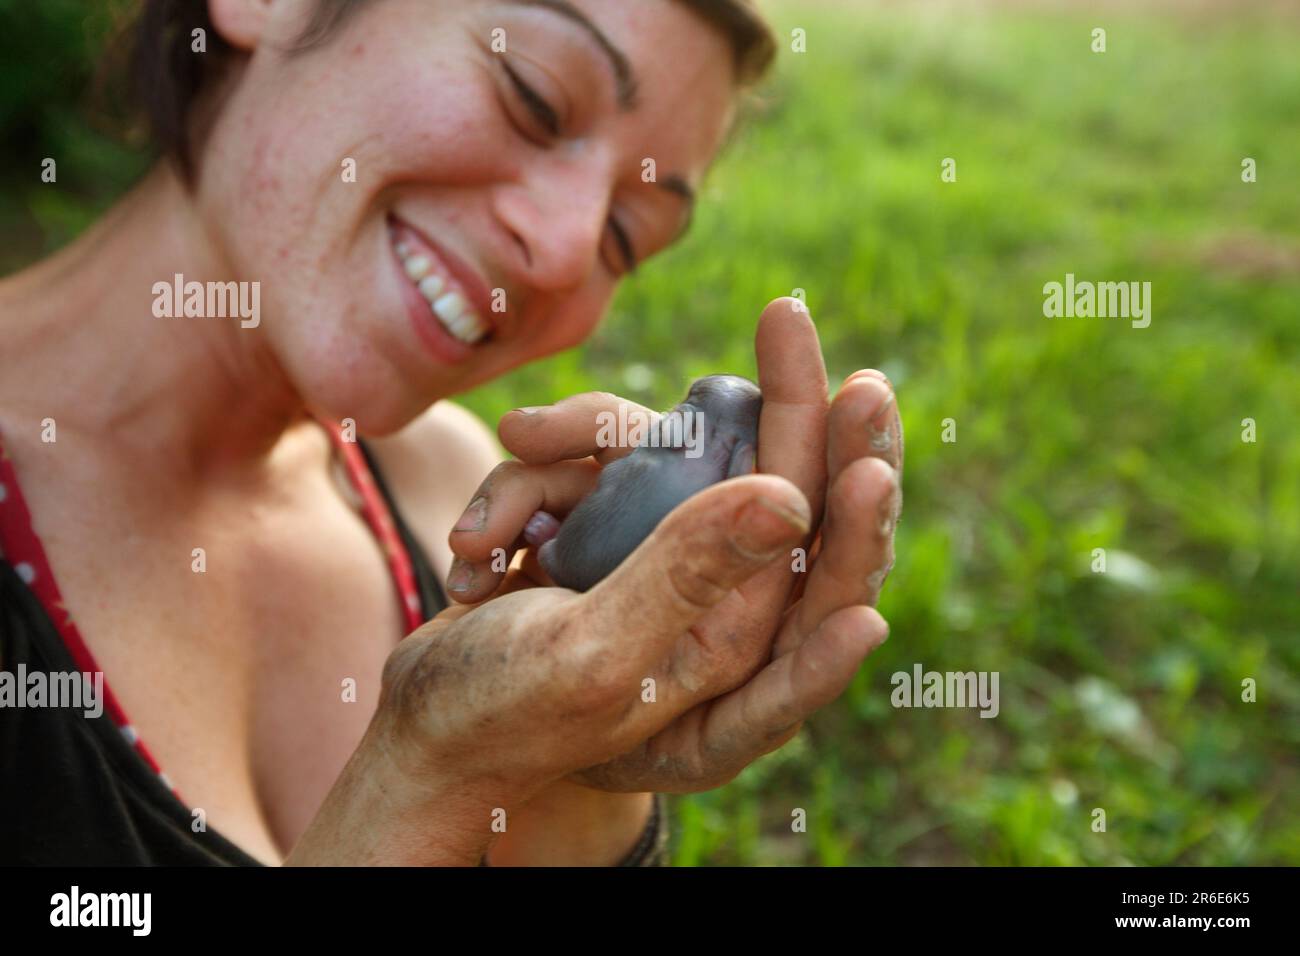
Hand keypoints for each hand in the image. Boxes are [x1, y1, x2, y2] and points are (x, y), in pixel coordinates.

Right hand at [446, 298, 903, 792]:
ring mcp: (651, 561)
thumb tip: (793, 497)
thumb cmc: (498, 717)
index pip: (822, 549)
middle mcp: (709, 602)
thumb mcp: (592, 654)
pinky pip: (579, 470)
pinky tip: (474, 555)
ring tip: (483, 543)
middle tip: (787, 319)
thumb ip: (689, 577)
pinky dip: (518, 493)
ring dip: (558, 468)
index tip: (863, 386)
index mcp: (735, 648)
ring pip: (653, 457)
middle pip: (775, 480)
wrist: (414, 734)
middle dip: (769, 403)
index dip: (847, 465)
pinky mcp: (595, 534)